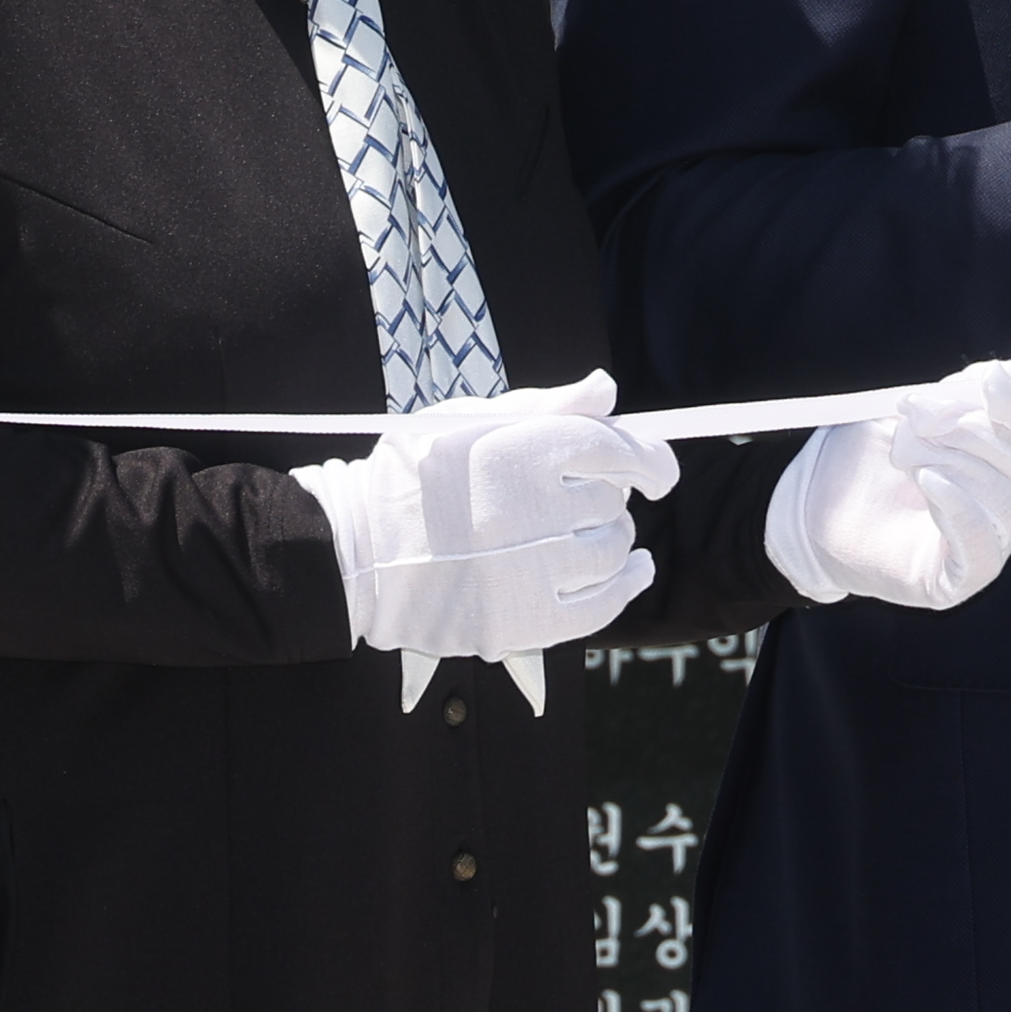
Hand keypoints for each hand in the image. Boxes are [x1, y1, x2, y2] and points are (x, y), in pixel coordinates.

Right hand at [297, 371, 675, 704]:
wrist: (354, 553)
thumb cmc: (412, 478)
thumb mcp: (466, 420)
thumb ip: (544, 407)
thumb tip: (606, 390)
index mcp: (517, 450)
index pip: (618, 448)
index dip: (649, 458)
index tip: (656, 470)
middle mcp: (528, 508)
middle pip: (614, 499)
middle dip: (606, 496)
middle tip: (577, 499)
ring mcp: (526, 569)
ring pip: (612, 550)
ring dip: (613, 540)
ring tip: (587, 534)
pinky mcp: (520, 621)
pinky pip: (600, 607)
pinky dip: (623, 586)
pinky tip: (631, 572)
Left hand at [771, 335, 1010, 612]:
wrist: (815, 503)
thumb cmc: (874, 454)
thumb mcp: (928, 405)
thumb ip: (983, 383)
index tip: (987, 379)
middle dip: (972, 427)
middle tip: (917, 413)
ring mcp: (989, 545)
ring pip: (1009, 501)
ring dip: (953, 462)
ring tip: (905, 452)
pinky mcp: (957, 579)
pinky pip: (982, 548)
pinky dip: (959, 507)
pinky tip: (928, 482)